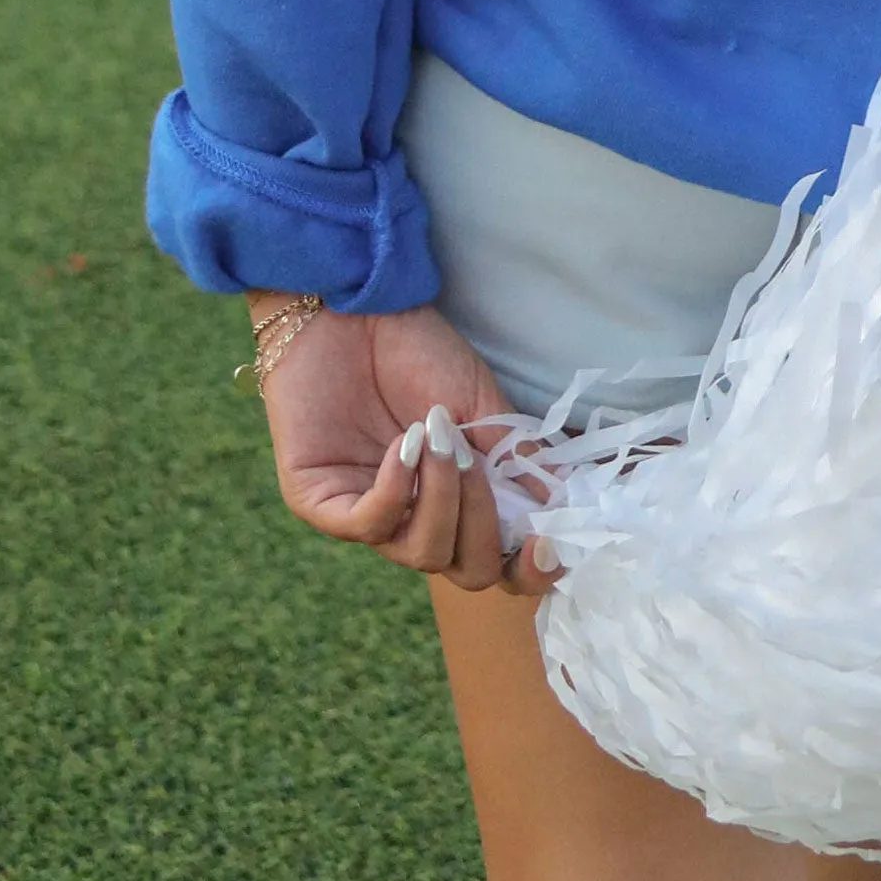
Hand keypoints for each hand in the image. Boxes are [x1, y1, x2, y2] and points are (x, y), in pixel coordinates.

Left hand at [251, 297, 532, 594]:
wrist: (350, 309)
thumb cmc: (415, 351)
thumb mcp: (478, 402)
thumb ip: (515, 457)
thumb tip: (560, 503)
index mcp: (457, 502)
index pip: (495, 563)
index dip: (526, 569)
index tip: (546, 540)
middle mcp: (414, 520)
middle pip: (465, 571)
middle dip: (483, 525)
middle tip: (478, 463)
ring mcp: (367, 516)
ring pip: (421, 553)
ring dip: (441, 495)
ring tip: (441, 436)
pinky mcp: (319, 504)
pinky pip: (368, 525)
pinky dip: (396, 488)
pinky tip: (405, 444)